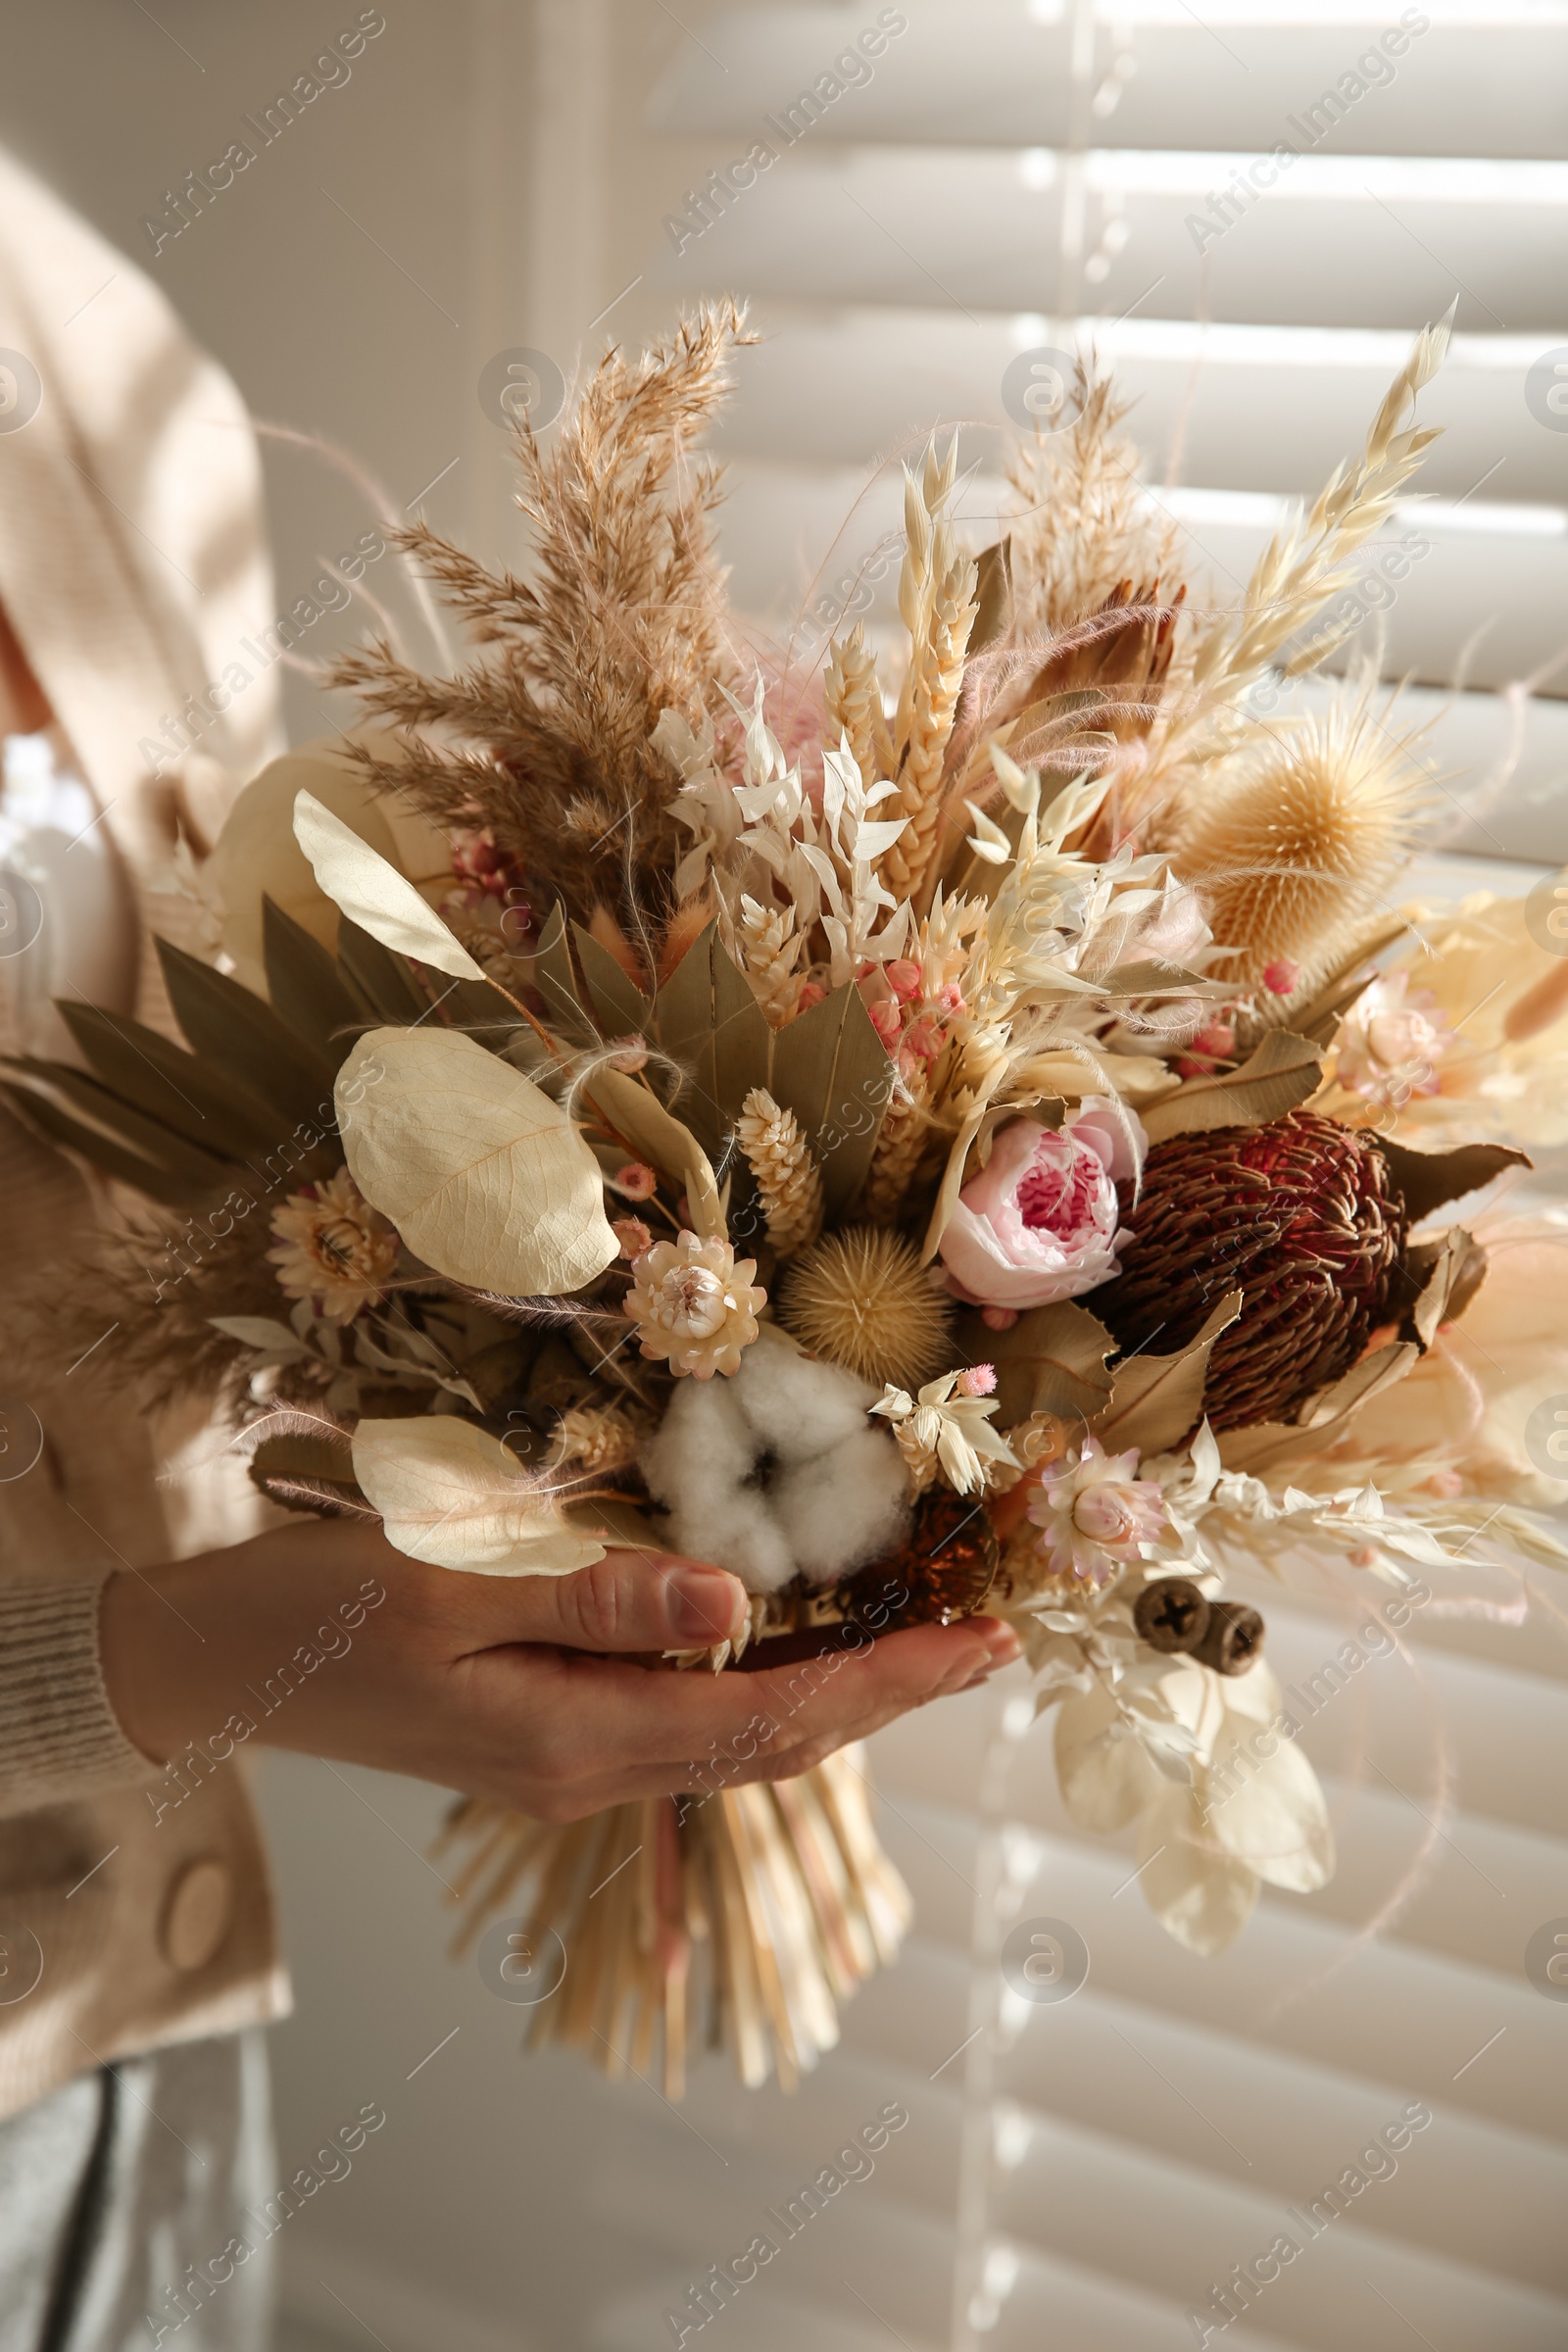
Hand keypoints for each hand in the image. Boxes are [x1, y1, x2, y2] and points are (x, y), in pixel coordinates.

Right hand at [99, 1518, 1021, 1822]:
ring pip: (738, 1739)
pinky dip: (761, 1689)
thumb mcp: (450, 1582)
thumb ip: (598, 1595)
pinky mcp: (546, 1737)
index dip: (888, 1682)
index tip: (981, 1643)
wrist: (215, 1665)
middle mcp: (591, 1766)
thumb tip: (740, 1600)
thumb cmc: (317, 1608)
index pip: (773, 1714)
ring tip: (919, 1645)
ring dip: (837, 1696)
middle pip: (777, 1740)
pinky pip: (687, 1725)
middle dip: (890, 1695)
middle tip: (987, 1641)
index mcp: (577, 1735)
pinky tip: (790, 1647)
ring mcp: (569, 1762)